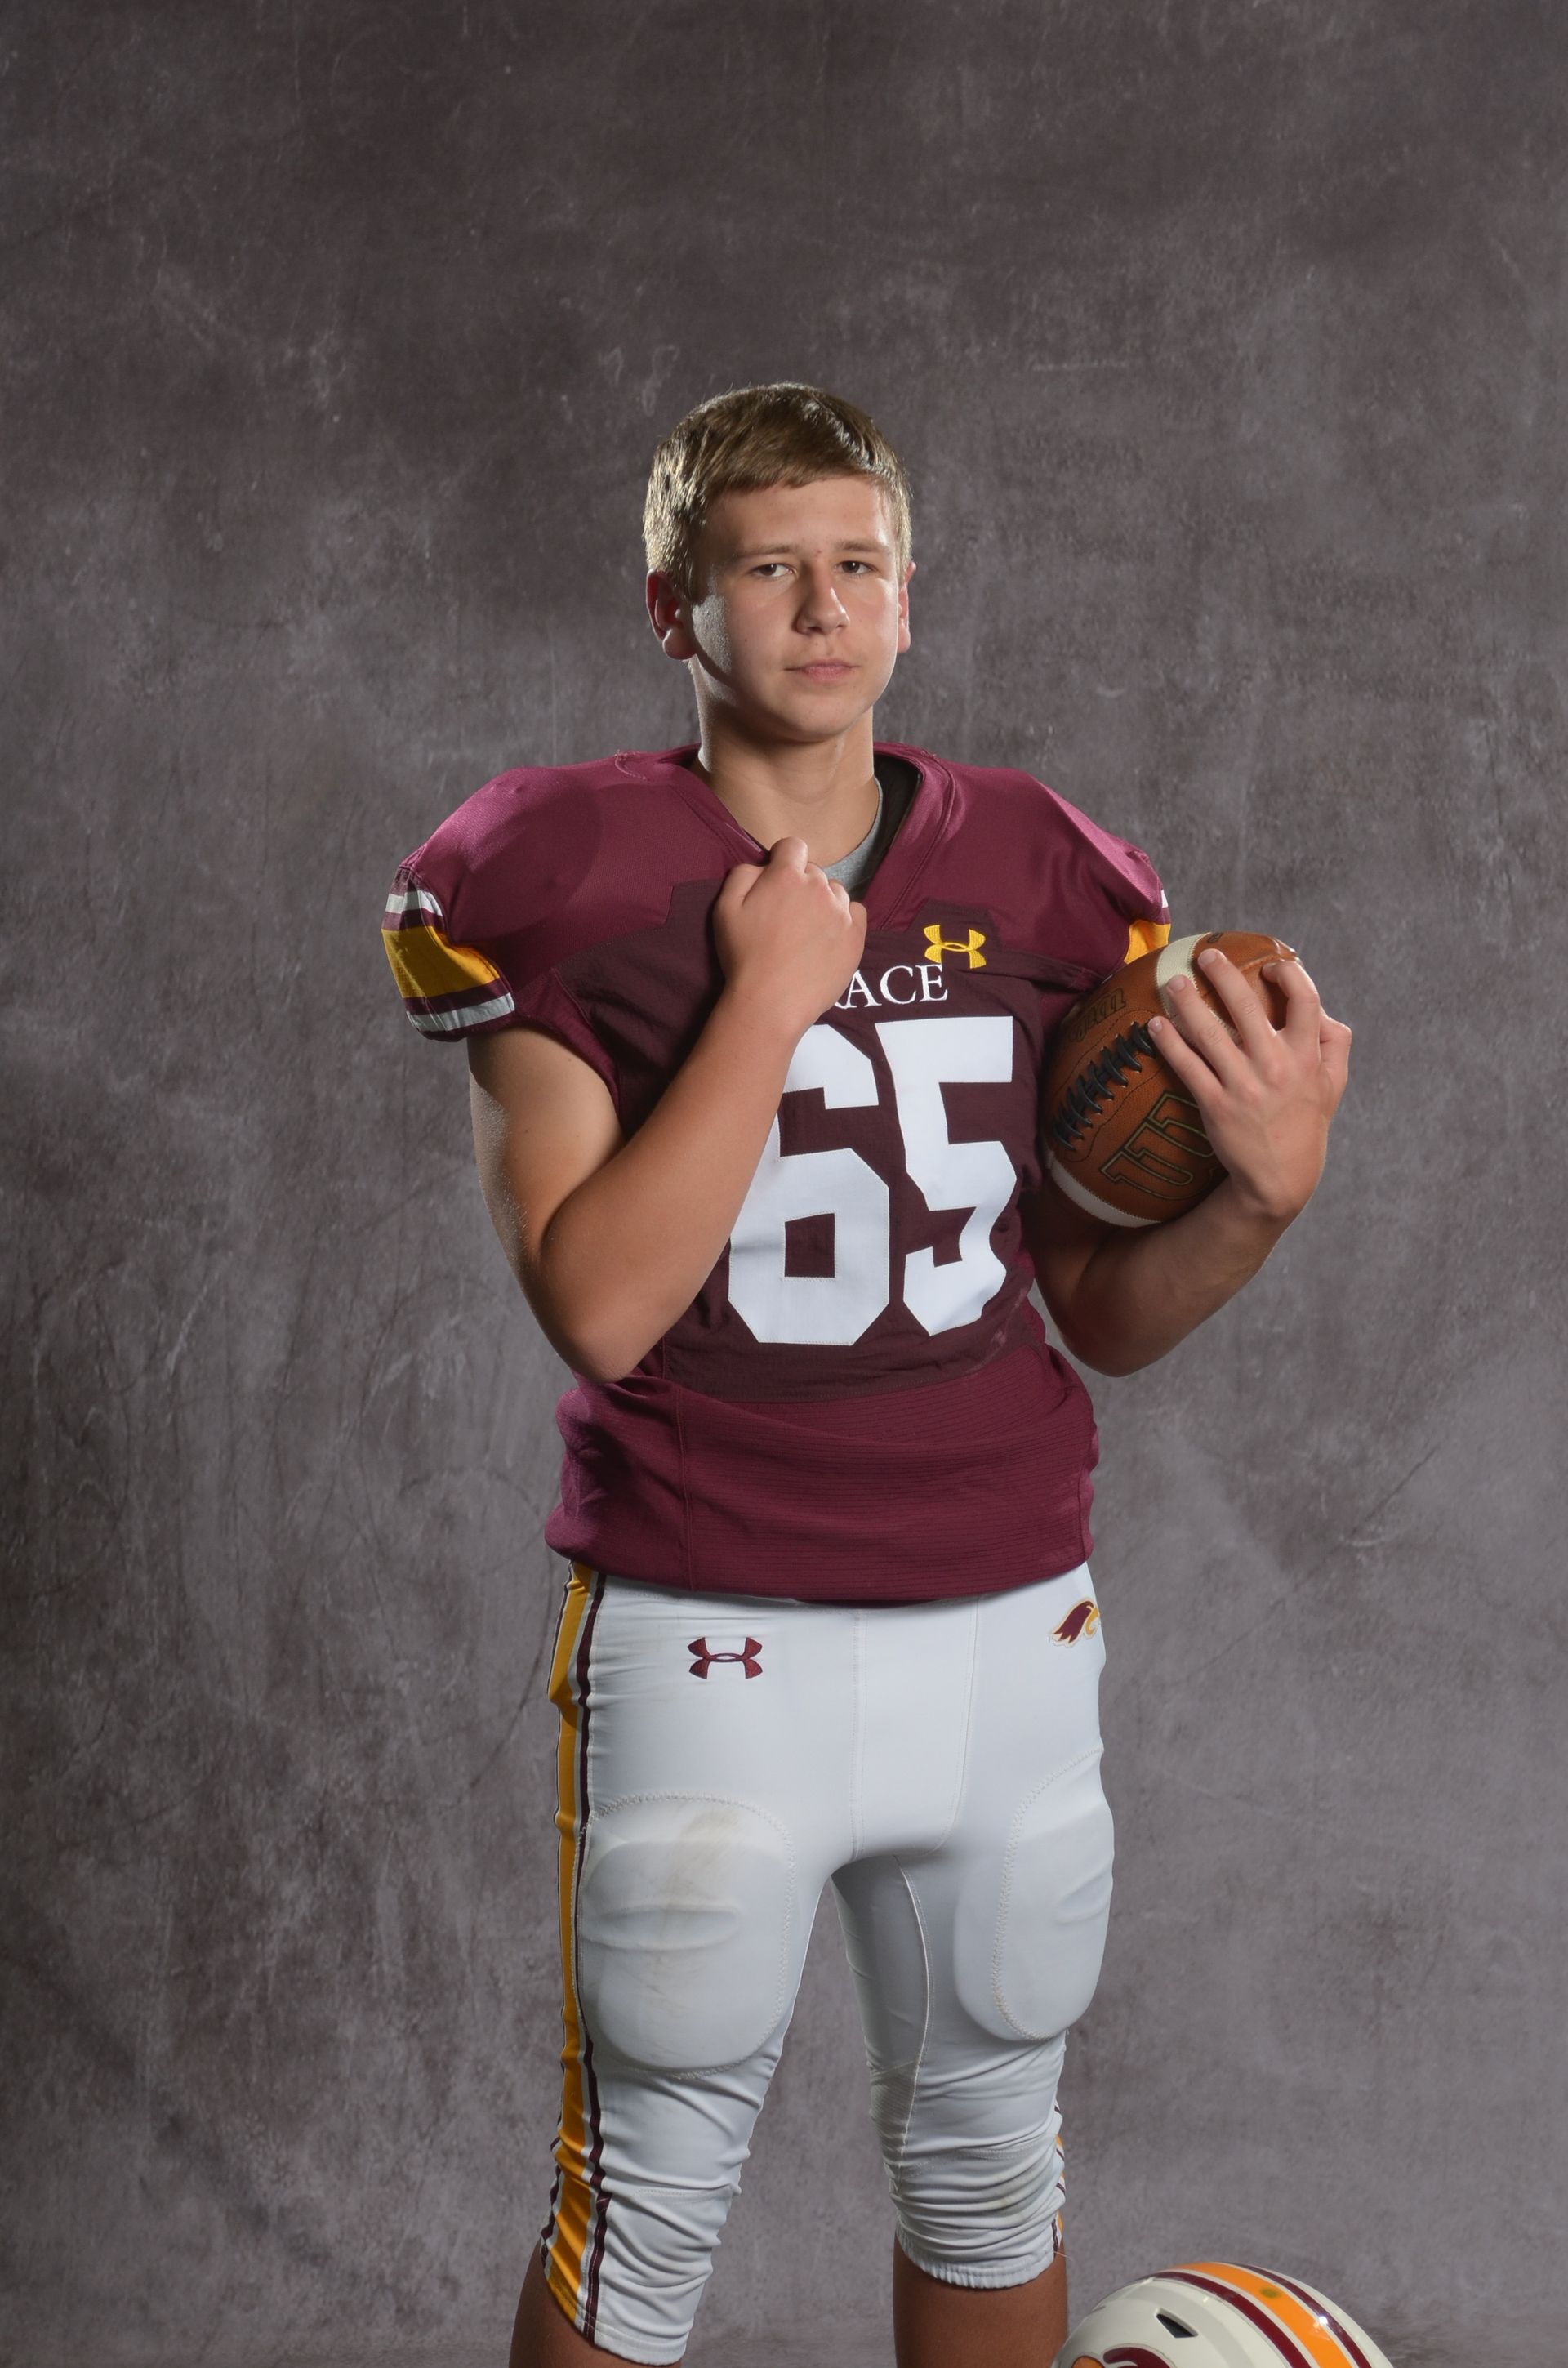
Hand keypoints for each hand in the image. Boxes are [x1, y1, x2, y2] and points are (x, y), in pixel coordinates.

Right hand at [712, 836, 867, 1037]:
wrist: (771, 1002)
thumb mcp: (725, 908)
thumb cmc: (743, 956)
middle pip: (814, 871)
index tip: (776, 880)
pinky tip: (829, 936)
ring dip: (823, 901)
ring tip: (808, 929)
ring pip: (836, 891)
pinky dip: (845, 918)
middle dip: (801, 884)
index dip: (783, 859)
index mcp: (786, 876)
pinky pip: (856, 912)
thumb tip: (762, 865)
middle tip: (787, 914)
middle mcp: (819, 887)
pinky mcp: (856, 937)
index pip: (793, 846)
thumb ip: (742, 874)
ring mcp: (841, 912)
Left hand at [1149, 948, 1351, 1225]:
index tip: (1268, 964)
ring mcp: (1243, 1085)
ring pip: (1209, 1032)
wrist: (1280, 1176)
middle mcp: (1275, 1066)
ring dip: (1187, 1002)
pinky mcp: (1215, 1105)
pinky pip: (1187, 1066)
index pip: (1305, 998)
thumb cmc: (1306, 1122)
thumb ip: (1334, 1043)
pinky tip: (1155, 1026)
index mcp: (1308, 1055)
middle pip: (1247, 1006)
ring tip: (1173, 983)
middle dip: (1223, 974)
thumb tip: (1321, 1009)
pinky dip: (1169, 1043)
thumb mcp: (1334, 1083)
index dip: (1288, 974)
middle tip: (1205, 955)